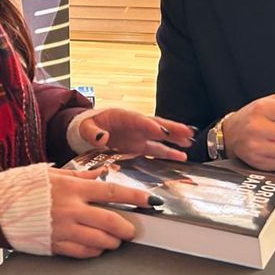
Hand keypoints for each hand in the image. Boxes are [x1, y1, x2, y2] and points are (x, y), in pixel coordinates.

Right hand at [48, 168, 156, 257]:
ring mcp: (63, 229)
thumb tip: (103, 172)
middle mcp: (71, 209)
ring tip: (114, 238)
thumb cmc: (23, 187)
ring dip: (112, 241)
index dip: (135, 197)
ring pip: (100, 240)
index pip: (112, 192)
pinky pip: (83, 252)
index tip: (151, 201)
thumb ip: (81, 176)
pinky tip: (97, 246)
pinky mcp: (55, 245)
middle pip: (110, 221)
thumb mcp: (53, 174)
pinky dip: (94, 250)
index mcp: (72, 188)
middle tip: (132, 230)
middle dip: (127, 228)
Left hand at [78, 109, 193, 160]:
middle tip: (188, 132)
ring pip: (160, 138)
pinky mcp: (139, 146)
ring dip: (175, 140)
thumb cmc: (87, 126)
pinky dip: (168, 152)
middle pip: (157, 125)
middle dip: (172, 129)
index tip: (161, 131)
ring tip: (190, 144)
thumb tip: (101, 137)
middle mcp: (135, 125)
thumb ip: (91, 132)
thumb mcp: (85, 127)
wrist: (88, 131)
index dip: (150, 126)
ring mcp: (139, 136)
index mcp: (123, 117)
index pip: (139, 121)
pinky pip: (156, 149)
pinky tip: (180, 156)